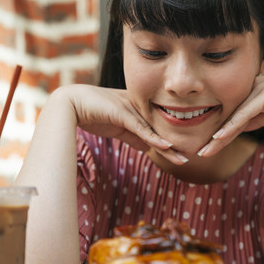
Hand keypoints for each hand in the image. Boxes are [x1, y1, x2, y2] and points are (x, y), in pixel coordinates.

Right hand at [63, 85, 188, 164]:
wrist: (71, 105)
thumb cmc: (93, 114)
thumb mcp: (118, 127)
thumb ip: (134, 135)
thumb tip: (148, 147)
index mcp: (140, 109)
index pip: (159, 126)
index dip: (172, 140)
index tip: (185, 153)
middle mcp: (139, 107)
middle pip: (162, 128)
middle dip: (177, 144)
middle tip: (193, 157)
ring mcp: (132, 109)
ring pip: (155, 130)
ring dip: (170, 146)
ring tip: (184, 158)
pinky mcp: (123, 113)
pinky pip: (142, 129)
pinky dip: (154, 138)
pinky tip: (166, 147)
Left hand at [197, 67, 263, 156]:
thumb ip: (255, 118)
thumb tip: (238, 128)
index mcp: (250, 92)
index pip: (230, 116)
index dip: (219, 133)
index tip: (207, 148)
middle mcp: (248, 90)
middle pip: (226, 117)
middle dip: (212, 137)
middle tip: (198, 153)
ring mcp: (255, 91)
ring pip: (231, 118)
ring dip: (217, 137)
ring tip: (204, 151)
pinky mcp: (263, 95)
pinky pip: (243, 114)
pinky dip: (230, 127)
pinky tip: (218, 138)